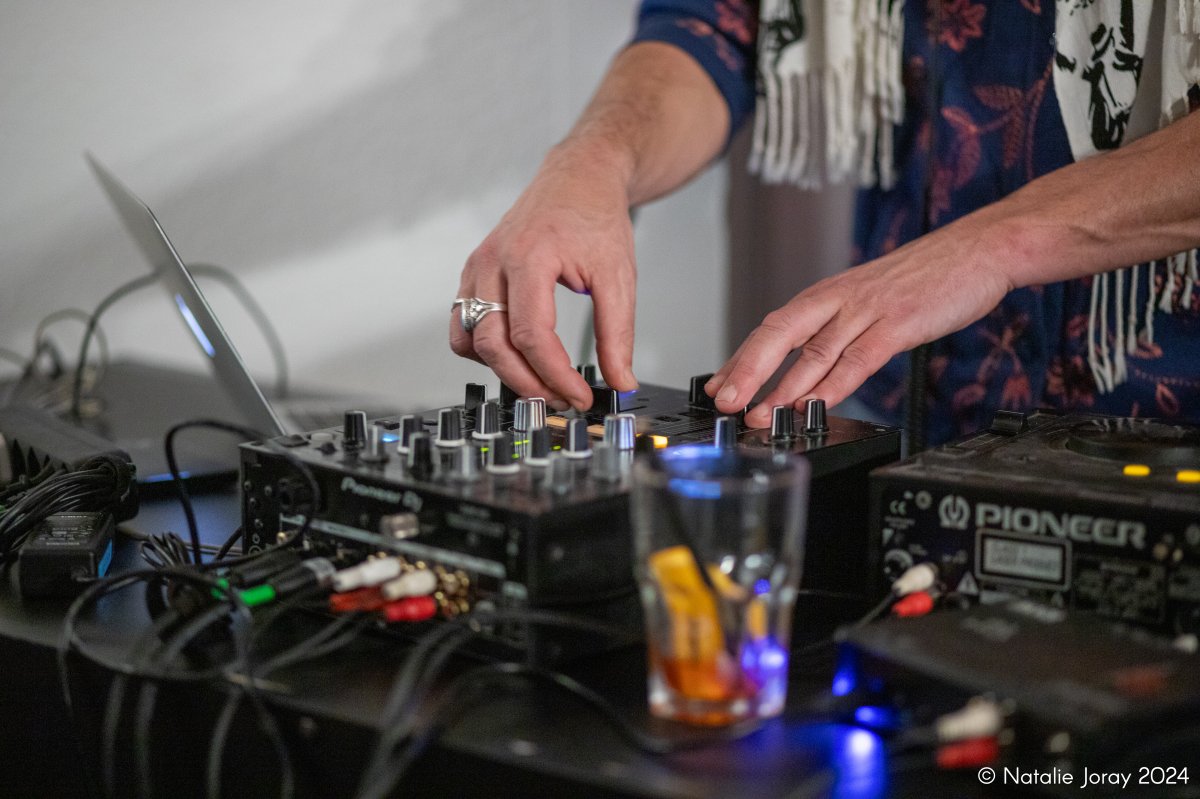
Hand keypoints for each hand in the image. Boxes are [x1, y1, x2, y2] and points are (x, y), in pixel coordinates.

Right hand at [450, 142, 638, 409]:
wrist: (579, 178)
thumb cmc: (595, 217)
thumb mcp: (618, 276)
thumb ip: (618, 334)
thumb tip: (621, 381)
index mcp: (529, 256)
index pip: (532, 335)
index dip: (555, 376)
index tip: (579, 396)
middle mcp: (493, 261)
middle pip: (493, 344)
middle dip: (528, 383)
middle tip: (561, 400)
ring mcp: (477, 267)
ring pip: (470, 339)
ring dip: (502, 370)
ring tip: (540, 382)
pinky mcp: (473, 274)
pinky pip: (463, 325)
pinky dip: (484, 349)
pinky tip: (517, 354)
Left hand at [706, 218, 1016, 426]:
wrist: (981, 247)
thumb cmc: (928, 276)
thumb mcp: (871, 298)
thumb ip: (839, 328)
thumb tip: (809, 364)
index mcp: (829, 294)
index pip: (772, 327)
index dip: (742, 358)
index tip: (717, 385)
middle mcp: (840, 298)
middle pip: (779, 334)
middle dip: (746, 371)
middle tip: (722, 402)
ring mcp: (868, 310)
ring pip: (813, 351)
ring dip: (782, 388)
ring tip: (757, 416)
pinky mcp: (899, 323)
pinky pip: (858, 358)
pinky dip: (834, 384)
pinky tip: (815, 406)